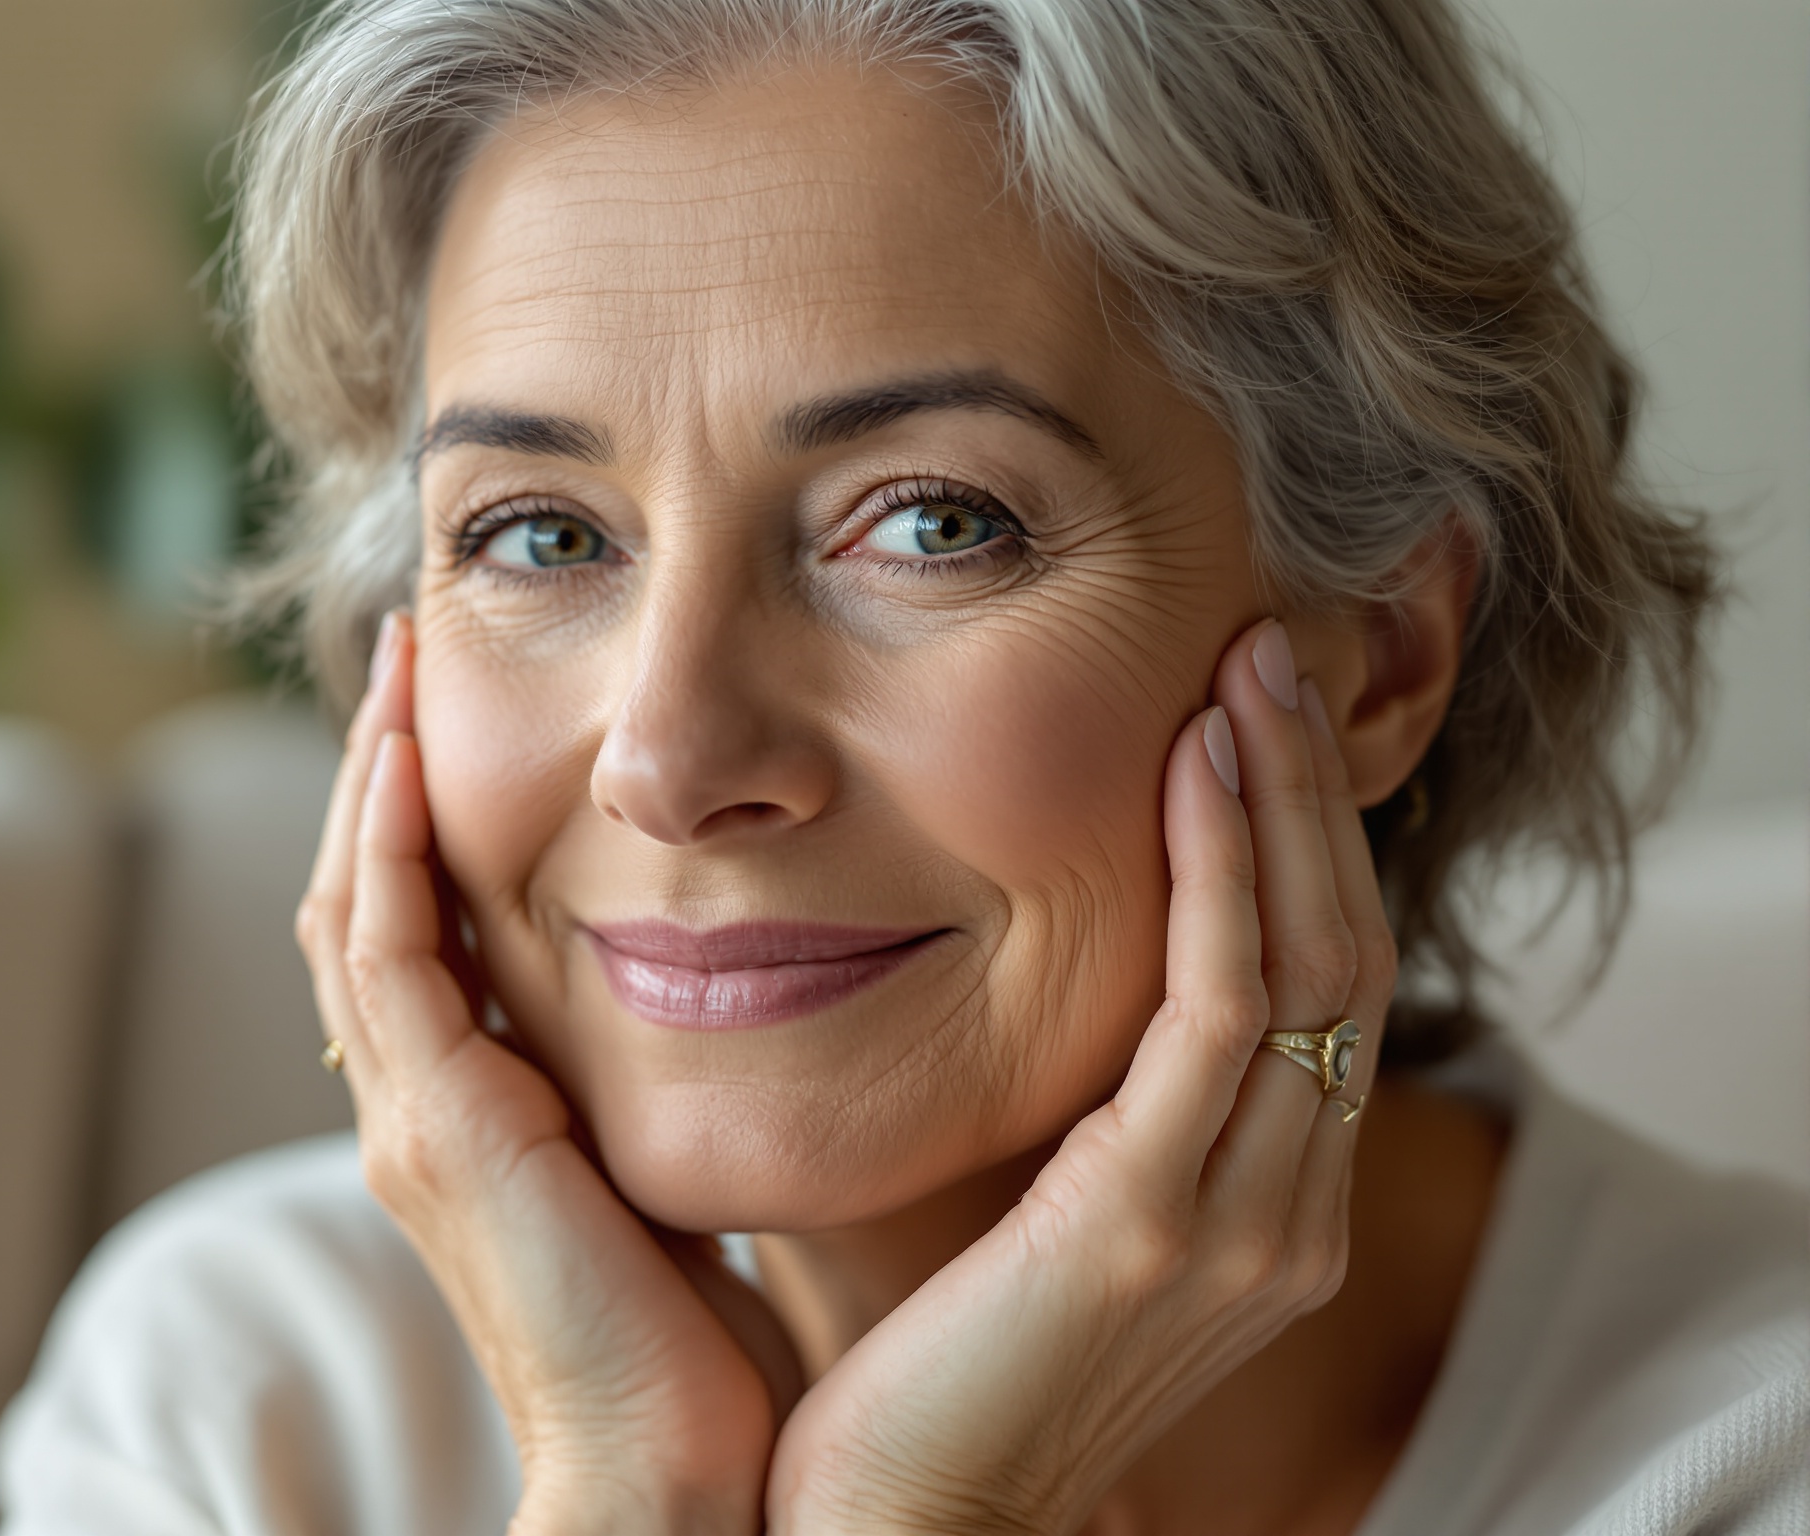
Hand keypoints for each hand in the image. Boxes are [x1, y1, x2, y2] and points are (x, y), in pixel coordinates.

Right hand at [299, 613, 803, 1535]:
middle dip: (382, 774)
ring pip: (353, 906)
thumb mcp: (677, 1187)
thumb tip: (747, 1018)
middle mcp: (418, 1113)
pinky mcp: (432, 1124)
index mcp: (474, 1126)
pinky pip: (383, 948)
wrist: (680, 1478)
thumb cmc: (710, 1360)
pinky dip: (387, 842)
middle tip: (409, 652)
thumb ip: (669, 1103)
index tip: (463, 714)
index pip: (422, 940)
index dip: (426, 826)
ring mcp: (410, 1118)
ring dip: (373, 775)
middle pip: (364, 904)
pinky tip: (412, 748)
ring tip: (401, 660)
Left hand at [765, 619, 1393, 1535]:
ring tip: (1248, 666)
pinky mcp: (1160, 1219)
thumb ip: (1050, 1099)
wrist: (894, 1523)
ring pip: (1309, 958)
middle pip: (1344, 950)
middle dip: (1312, 791)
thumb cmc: (919, 1363)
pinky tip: (1194, 767)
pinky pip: (1226, 1006)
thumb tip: (975, 950)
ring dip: (1283, 798)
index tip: (1248, 713)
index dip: (1298, 842)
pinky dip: (1225, 871)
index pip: (1316, 987)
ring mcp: (1242, 1219)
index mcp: (1258, 1205)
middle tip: (1270, 647)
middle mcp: (1283, 1209)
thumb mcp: (1016, 1204)